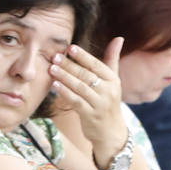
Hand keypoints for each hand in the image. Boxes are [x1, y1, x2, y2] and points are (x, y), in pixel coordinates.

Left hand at [48, 37, 128, 167]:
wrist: (111, 131)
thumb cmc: (108, 101)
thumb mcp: (113, 80)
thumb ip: (112, 59)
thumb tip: (119, 38)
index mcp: (113, 80)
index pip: (97, 65)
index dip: (83, 56)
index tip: (70, 47)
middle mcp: (108, 91)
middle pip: (86, 75)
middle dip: (69, 65)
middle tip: (55, 56)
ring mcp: (100, 104)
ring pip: (80, 87)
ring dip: (64, 77)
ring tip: (51, 68)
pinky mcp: (90, 115)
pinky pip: (76, 101)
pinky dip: (65, 92)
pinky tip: (55, 85)